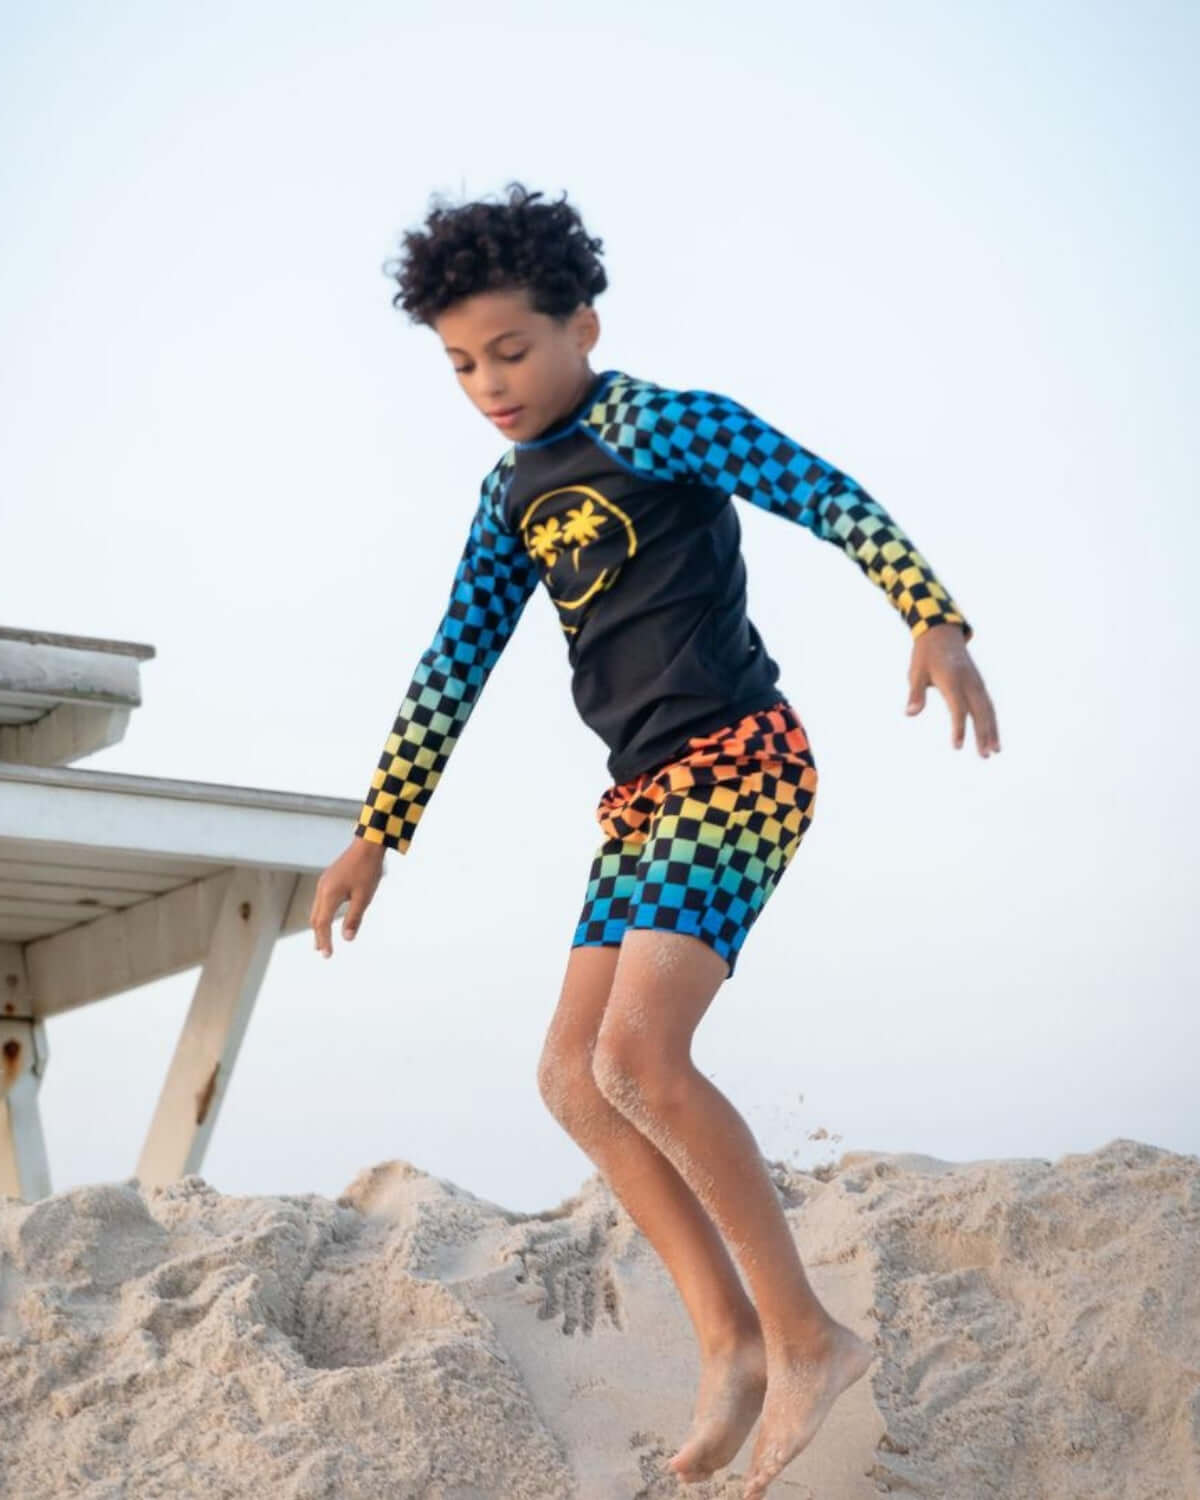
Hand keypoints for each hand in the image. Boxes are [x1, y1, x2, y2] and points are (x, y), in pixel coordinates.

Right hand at [310, 837, 385, 956]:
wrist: (368, 845)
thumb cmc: (368, 870)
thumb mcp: (364, 897)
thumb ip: (354, 918)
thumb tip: (347, 939)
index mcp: (329, 895)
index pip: (323, 924)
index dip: (324, 941)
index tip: (327, 955)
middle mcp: (322, 889)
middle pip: (316, 918)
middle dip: (319, 936)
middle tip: (322, 951)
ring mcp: (324, 883)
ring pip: (317, 909)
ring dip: (319, 925)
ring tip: (321, 939)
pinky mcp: (328, 878)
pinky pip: (321, 901)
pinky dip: (322, 914)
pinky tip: (327, 918)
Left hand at [906, 624, 999, 756]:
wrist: (941, 633)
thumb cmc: (925, 655)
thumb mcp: (915, 672)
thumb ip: (915, 694)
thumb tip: (910, 713)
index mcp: (952, 679)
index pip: (957, 708)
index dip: (958, 728)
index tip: (957, 747)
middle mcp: (969, 681)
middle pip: (979, 711)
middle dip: (983, 734)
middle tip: (986, 756)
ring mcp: (977, 682)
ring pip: (988, 709)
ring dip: (992, 730)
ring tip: (995, 751)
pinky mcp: (979, 683)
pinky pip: (988, 704)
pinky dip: (992, 720)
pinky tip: (993, 735)